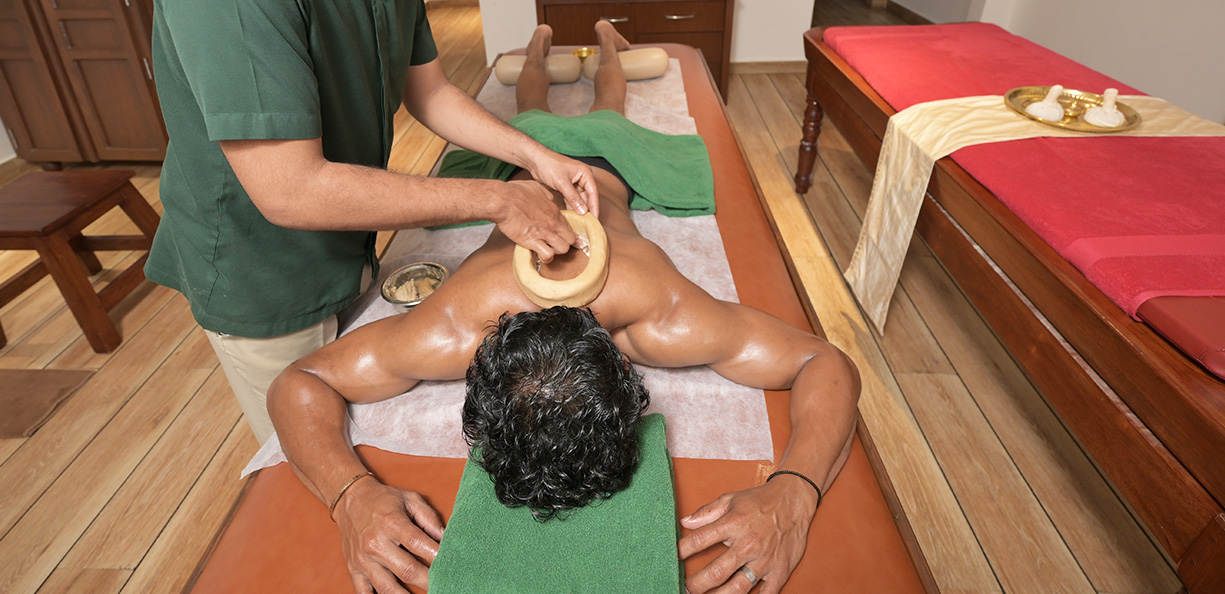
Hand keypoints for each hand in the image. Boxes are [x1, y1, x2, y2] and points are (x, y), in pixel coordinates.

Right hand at [333, 478, 445, 593]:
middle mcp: (376, 543)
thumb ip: (430, 518)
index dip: (437, 556)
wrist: (350, 499)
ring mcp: (363, 559)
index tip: (450, 563)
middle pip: (407, 570)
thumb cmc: (384, 500)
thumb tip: (446, 538)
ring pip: (387, 588)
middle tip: (443, 585)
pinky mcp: (353, 569)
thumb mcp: (410, 499)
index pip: (419, 544)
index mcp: (392, 523)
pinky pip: (363, 593)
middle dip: (429, 581)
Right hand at [494, 179, 578, 263]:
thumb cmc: (515, 192)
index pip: (570, 227)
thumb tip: (550, 200)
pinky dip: (546, 258)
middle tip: (556, 244)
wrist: (501, 200)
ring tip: (548, 249)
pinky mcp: (532, 242)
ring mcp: (544, 233)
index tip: (564, 237)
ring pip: (563, 249)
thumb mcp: (537, 188)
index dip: (568, 233)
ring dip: (556, 251)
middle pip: (571, 240)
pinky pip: (548, 255)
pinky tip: (540, 254)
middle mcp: (553, 223)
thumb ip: (547, 196)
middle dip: (566, 243)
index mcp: (554, 211)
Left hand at [525, 151, 599, 217]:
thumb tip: (583, 211)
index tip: (595, 219)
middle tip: (588, 224)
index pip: (593, 192)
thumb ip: (573, 197)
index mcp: (585, 173)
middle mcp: (582, 178)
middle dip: (587, 210)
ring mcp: (574, 183)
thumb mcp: (561, 182)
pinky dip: (571, 207)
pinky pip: (572, 199)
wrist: (535, 160)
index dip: (594, 206)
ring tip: (580, 223)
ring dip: (579, 210)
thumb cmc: (549, 165)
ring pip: (579, 199)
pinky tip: (571, 216)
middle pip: (588, 197)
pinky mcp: (567, 187)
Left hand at [677, 480, 818, 593]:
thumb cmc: (761, 500)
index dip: (682, 551)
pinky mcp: (780, 570)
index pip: (699, 540)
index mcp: (733, 524)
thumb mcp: (731, 499)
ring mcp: (764, 560)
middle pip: (716, 572)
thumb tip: (685, 522)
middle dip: (696, 585)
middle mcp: (748, 544)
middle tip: (686, 588)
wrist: (794, 500)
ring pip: (738, 588)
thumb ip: (707, 512)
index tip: (672, 558)